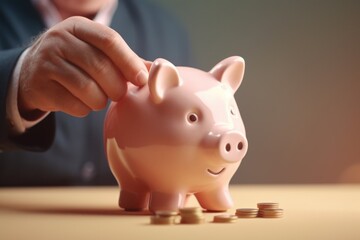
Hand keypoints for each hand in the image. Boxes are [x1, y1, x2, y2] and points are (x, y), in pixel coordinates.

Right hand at [18, 16, 147, 117]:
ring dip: (101, 100)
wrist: (33, 72)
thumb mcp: (96, 51)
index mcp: (78, 26)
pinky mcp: (40, 87)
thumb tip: (157, 70)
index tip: (141, 80)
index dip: (129, 62)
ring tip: (100, 98)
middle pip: (100, 66)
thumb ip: (125, 59)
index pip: (109, 40)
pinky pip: (74, 105)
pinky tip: (83, 103)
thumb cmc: (76, 61)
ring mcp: (46, 62)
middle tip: (120, 93)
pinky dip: (85, 109)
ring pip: (87, 88)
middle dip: (117, 86)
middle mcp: (59, 40)